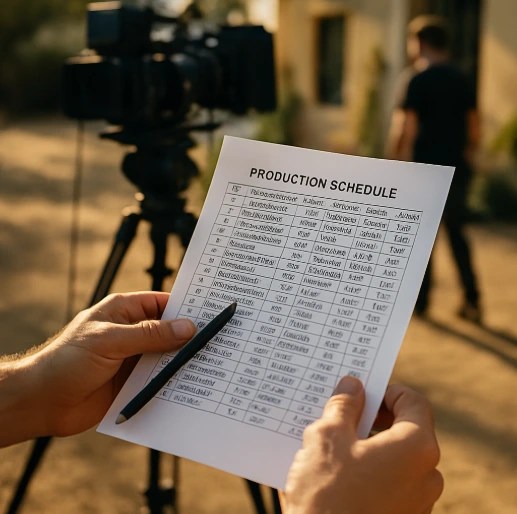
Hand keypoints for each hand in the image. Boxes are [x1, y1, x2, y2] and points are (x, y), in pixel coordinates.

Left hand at [1, 292, 195, 445]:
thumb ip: (150, 335)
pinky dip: (173, 383)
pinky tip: (191, 386)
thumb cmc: (68, 360)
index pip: (163, 304)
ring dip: (183, 362)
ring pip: (166, 357)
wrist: (42, 402)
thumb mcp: (111, 340)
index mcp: (124, 311)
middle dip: (190, 337)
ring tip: (212, 365)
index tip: (212, 313)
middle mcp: (132, 333)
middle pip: (169, 332)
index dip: (186, 308)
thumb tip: (187, 327)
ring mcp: (133, 358)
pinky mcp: (132, 383)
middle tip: (220, 341)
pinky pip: (158, 380)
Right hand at [284, 377, 443, 513]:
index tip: (360, 394)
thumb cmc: (328, 494)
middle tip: (341, 417)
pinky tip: (339, 475)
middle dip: (373, 419)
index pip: (413, 402)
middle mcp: (427, 475)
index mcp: (416, 447)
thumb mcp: (329, 437)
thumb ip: (344, 405)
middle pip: (405, 430)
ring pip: (395, 458)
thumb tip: (352, 386)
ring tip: (334, 446)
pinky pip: (390, 483)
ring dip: (368, 445)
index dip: (386, 391)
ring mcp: (418, 503)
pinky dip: (370, 471)